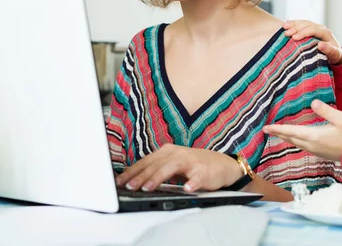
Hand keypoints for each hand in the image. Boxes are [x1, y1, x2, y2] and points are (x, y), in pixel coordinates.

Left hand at [115, 144, 242, 192]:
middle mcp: (177, 153)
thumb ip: (156, 170)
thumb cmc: (194, 165)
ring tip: (148, 187)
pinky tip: (187, 188)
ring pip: (171, 167)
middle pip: (155, 164)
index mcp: (167, 152)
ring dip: (158, 177)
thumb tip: (134, 179)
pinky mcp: (204, 171)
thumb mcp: (173, 165)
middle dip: (140, 176)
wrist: (222, 164)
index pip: (146, 161)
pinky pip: (197, 177)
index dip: (132, 171)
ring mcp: (191, 161)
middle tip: (129, 186)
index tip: (119, 181)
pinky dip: (192, 182)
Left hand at [262, 100, 341, 160]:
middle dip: (278, 133)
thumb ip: (325, 110)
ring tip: (278, 132)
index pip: (291, 132)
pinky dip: (294, 141)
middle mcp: (311, 145)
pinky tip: (294, 138)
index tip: (266, 127)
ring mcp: (315, 150)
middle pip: (290, 139)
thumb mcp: (340, 118)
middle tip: (267, 129)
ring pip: (295, 143)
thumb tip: (313, 102)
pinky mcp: (319, 153)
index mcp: (314, 136)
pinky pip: (301, 146)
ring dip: (285, 137)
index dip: (278, 129)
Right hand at [283, 20, 341, 64]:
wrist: (334, 53)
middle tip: (286, 34)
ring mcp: (315, 27)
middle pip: (307, 25)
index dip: (303, 33)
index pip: (313, 30)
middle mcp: (320, 28)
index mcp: (326, 33)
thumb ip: (328, 50)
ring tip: (284, 27)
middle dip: (296, 28)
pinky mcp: (310, 28)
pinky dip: (293, 23)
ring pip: (303, 23)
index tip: (294, 38)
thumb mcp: (334, 54)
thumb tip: (320, 45)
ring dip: (293, 24)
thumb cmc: (334, 55)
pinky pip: (301, 24)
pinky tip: (286, 23)